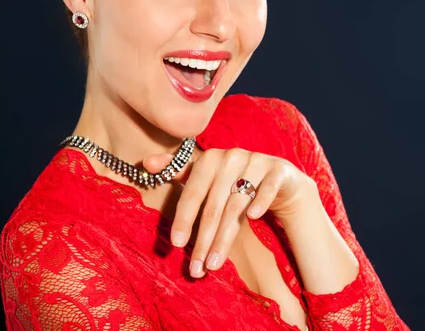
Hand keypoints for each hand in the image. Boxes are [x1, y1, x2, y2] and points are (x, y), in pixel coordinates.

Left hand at [142, 147, 315, 277]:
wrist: (276, 176)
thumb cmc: (232, 179)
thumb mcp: (205, 175)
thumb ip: (177, 169)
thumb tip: (146, 163)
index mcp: (210, 158)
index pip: (192, 192)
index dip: (184, 218)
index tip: (176, 245)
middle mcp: (231, 157)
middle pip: (214, 204)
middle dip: (204, 238)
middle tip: (196, 267)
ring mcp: (256, 162)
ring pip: (237, 203)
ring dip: (226, 236)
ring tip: (215, 264)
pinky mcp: (278, 170)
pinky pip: (267, 187)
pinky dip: (260, 200)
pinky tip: (252, 218)